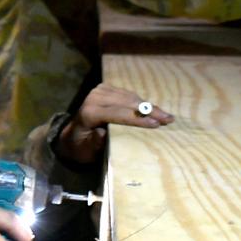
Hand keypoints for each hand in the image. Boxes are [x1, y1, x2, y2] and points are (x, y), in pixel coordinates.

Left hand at [57, 84, 173, 162]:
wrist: (71, 136)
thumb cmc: (80, 147)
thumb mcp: (85, 151)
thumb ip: (93, 143)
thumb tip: (102, 134)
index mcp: (89, 113)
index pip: (118, 114)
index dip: (139, 119)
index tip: (157, 124)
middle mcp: (94, 98)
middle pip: (127, 103)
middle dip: (150, 111)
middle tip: (169, 120)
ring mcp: (100, 91)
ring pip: (130, 97)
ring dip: (149, 106)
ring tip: (167, 116)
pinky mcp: (106, 89)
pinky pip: (128, 94)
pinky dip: (142, 102)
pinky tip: (155, 110)